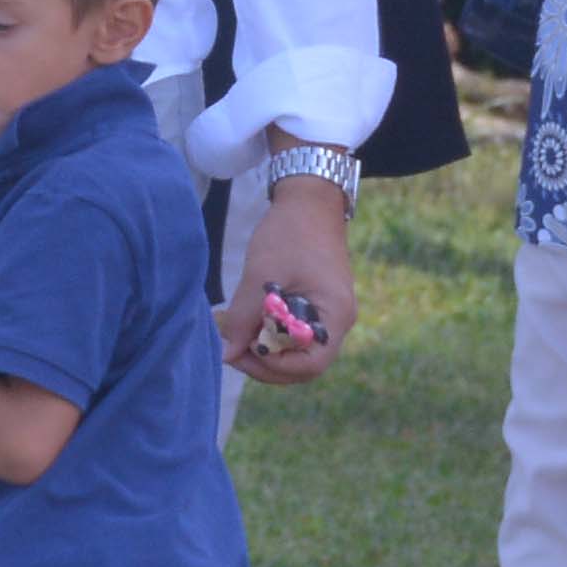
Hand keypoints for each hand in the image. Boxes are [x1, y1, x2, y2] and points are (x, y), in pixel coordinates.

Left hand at [218, 176, 358, 381]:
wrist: (310, 200)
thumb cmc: (290, 232)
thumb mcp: (261, 275)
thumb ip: (243, 318)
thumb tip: (227, 354)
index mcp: (335, 313)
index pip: (312, 364)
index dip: (276, 367)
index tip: (245, 350)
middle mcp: (339, 320)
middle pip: (305, 365)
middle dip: (268, 364)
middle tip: (234, 350)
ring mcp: (331, 313)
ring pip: (300, 352)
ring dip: (269, 351)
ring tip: (239, 337)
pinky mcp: (319, 306)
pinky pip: (298, 334)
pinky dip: (274, 335)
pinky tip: (250, 323)